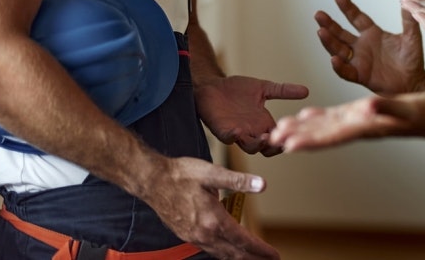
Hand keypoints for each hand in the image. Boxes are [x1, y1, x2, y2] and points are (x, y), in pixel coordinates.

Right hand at [138, 157, 277, 259]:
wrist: (151, 180)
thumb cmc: (180, 175)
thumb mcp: (212, 173)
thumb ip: (238, 181)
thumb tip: (261, 184)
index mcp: (213, 220)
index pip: (243, 240)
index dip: (260, 249)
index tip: (273, 254)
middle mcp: (204, 233)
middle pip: (234, 253)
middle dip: (253, 258)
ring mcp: (194, 236)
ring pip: (221, 254)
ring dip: (239, 258)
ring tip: (253, 258)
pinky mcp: (186, 234)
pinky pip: (210, 249)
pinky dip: (224, 253)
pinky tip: (229, 250)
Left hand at [196, 76, 308, 155]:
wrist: (212, 84)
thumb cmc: (236, 89)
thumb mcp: (264, 88)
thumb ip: (283, 91)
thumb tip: (306, 90)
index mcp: (264, 123)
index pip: (280, 137)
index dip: (288, 137)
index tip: (296, 132)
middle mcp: (253, 131)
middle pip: (268, 148)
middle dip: (275, 146)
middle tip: (282, 139)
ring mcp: (237, 132)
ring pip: (251, 147)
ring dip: (258, 144)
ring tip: (265, 137)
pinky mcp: (222, 129)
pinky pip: (228, 138)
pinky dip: (233, 136)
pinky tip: (238, 131)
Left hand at [271, 91, 424, 151]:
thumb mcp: (409, 109)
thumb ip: (388, 108)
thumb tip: (367, 107)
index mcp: (367, 127)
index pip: (333, 136)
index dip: (309, 140)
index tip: (288, 145)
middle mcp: (360, 126)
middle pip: (322, 133)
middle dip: (297, 137)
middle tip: (271, 139)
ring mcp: (362, 120)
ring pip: (325, 126)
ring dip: (302, 129)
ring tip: (280, 131)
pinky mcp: (365, 113)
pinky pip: (336, 117)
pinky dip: (319, 116)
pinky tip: (307, 115)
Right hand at [316, 0, 424, 93]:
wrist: (414, 82)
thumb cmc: (413, 60)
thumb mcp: (411, 38)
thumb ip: (409, 21)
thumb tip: (408, 1)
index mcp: (373, 34)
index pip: (357, 18)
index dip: (347, 8)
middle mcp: (362, 46)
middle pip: (341, 33)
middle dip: (329, 24)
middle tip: (318, 14)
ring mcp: (359, 60)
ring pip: (339, 50)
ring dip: (329, 41)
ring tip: (321, 31)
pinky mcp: (360, 75)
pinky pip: (346, 71)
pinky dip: (339, 66)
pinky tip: (334, 59)